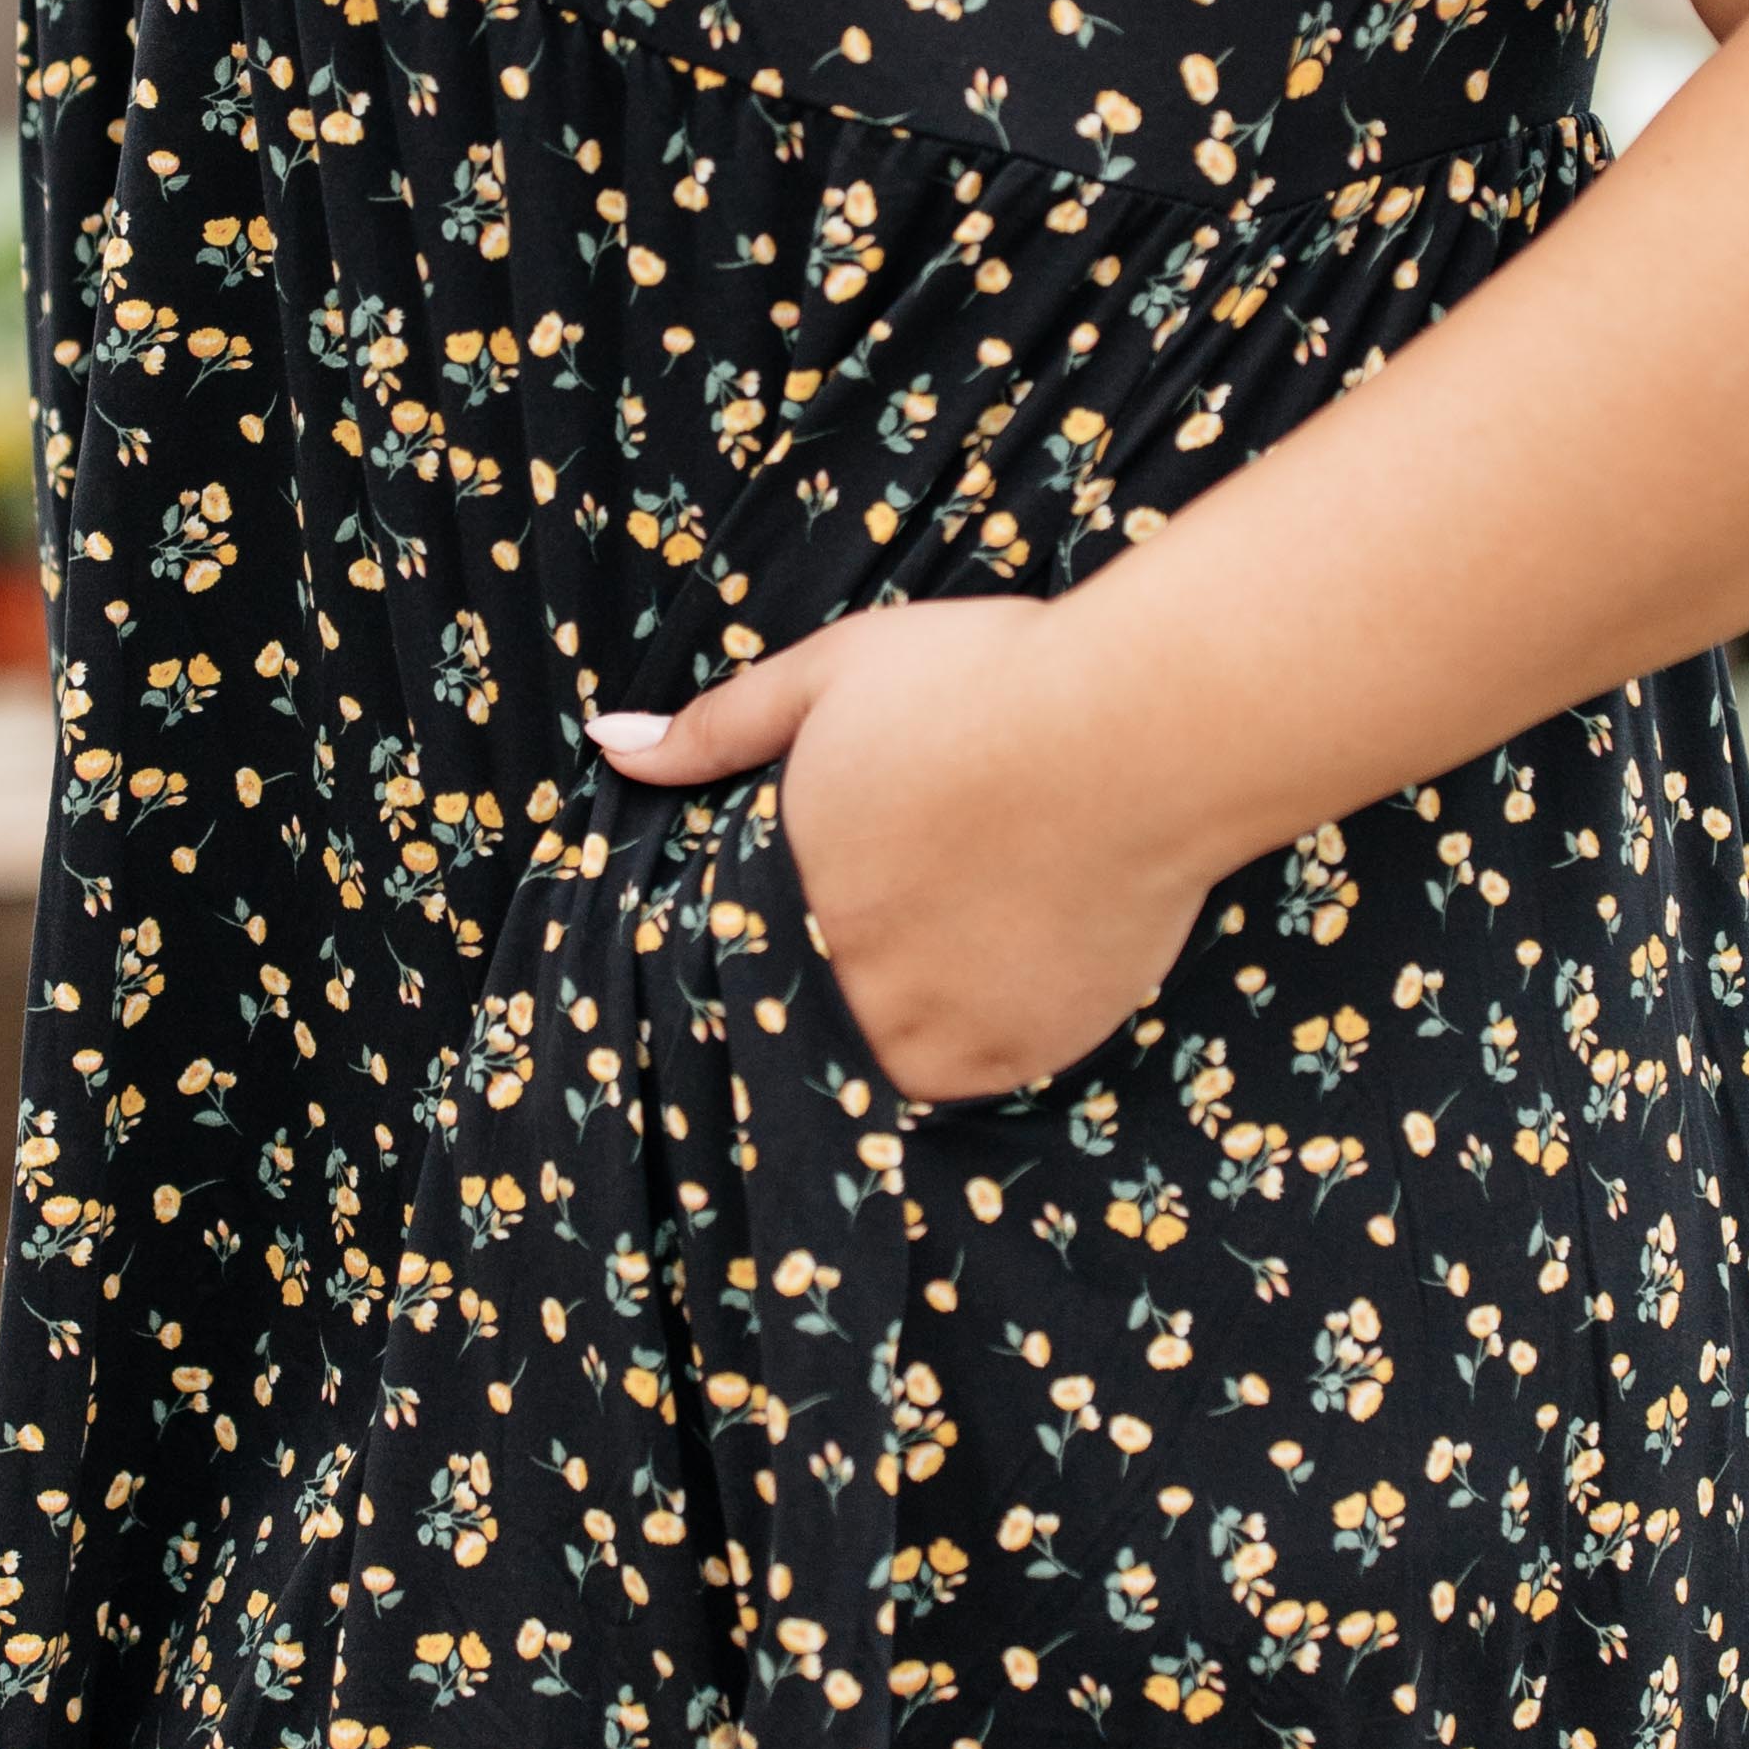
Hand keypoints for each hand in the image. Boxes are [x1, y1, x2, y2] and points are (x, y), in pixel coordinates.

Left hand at [591, 593, 1207, 1101]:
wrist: (1138, 734)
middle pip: (809, 1008)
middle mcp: (841, 982)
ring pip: (884, 1049)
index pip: (733, 954)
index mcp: (783, 894)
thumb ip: (720, 725)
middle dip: (839, 973)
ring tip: (964, 933)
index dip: (762, 935)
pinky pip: (970, 1073)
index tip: (804, 908)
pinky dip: (980, 1032)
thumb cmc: (985, 685)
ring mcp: (930, 1031)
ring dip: (904, 1010)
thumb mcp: (833, 676)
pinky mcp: (1015, 1057)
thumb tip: (610, 741)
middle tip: (911, 907)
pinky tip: (1013, 959)